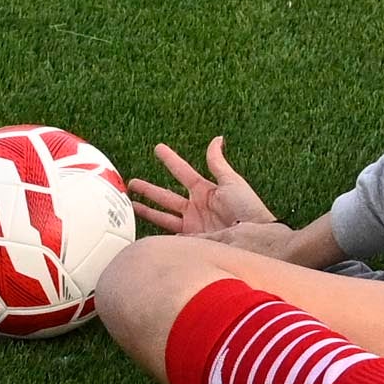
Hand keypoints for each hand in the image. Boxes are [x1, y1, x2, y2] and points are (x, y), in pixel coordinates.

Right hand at [130, 138, 284, 240]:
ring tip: (129, 205)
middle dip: (149, 190)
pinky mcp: (190, 243)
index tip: (158, 149)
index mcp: (204, 191)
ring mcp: (191, 227)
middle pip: (166, 197)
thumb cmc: (247, 209)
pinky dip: (157, 236)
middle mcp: (195, 209)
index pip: (182, 172)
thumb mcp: (231, 182)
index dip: (170, 160)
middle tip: (132, 183)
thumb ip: (218, 162)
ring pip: (162, 217)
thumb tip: (216, 139)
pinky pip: (169, 238)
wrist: (254, 238)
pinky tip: (142, 233)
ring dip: (146, 210)